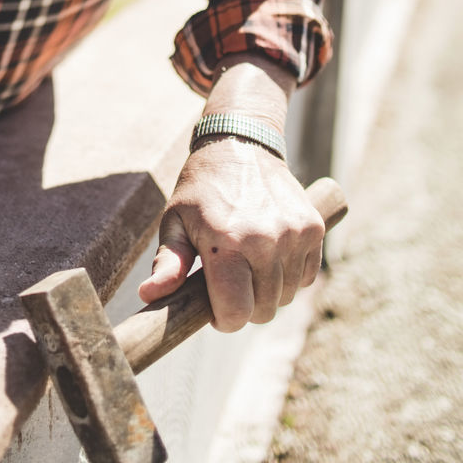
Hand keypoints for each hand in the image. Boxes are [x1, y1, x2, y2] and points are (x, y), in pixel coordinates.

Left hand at [137, 137, 325, 331]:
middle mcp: (266, 240)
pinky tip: (270, 255)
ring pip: (287, 297)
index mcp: (227, 242)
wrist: (240, 143)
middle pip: (263, 311)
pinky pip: (307, 276)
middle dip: (245, 306)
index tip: (214, 306)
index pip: (236, 313)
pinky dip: (290, 276)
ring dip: (268, 291)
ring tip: (248, 263)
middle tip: (229, 281)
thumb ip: (168, 262)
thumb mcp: (175, 220)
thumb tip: (148, 295)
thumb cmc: (201, 188)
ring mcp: (294, 234)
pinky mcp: (313, 227)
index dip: (223, 319)